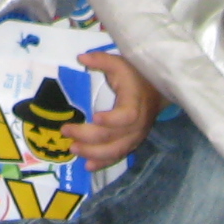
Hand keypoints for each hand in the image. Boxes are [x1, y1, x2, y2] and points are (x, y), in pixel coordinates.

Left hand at [65, 50, 159, 167]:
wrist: (157, 92)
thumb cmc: (135, 76)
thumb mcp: (120, 63)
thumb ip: (101, 60)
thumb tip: (80, 58)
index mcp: (135, 102)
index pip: (128, 116)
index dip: (112, 119)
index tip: (94, 117)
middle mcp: (137, 124)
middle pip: (114, 136)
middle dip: (88, 136)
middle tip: (66, 130)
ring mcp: (135, 136)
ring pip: (115, 151)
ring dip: (92, 153)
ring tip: (72, 148)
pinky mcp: (132, 144)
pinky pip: (118, 157)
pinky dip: (102, 163)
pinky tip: (87, 166)